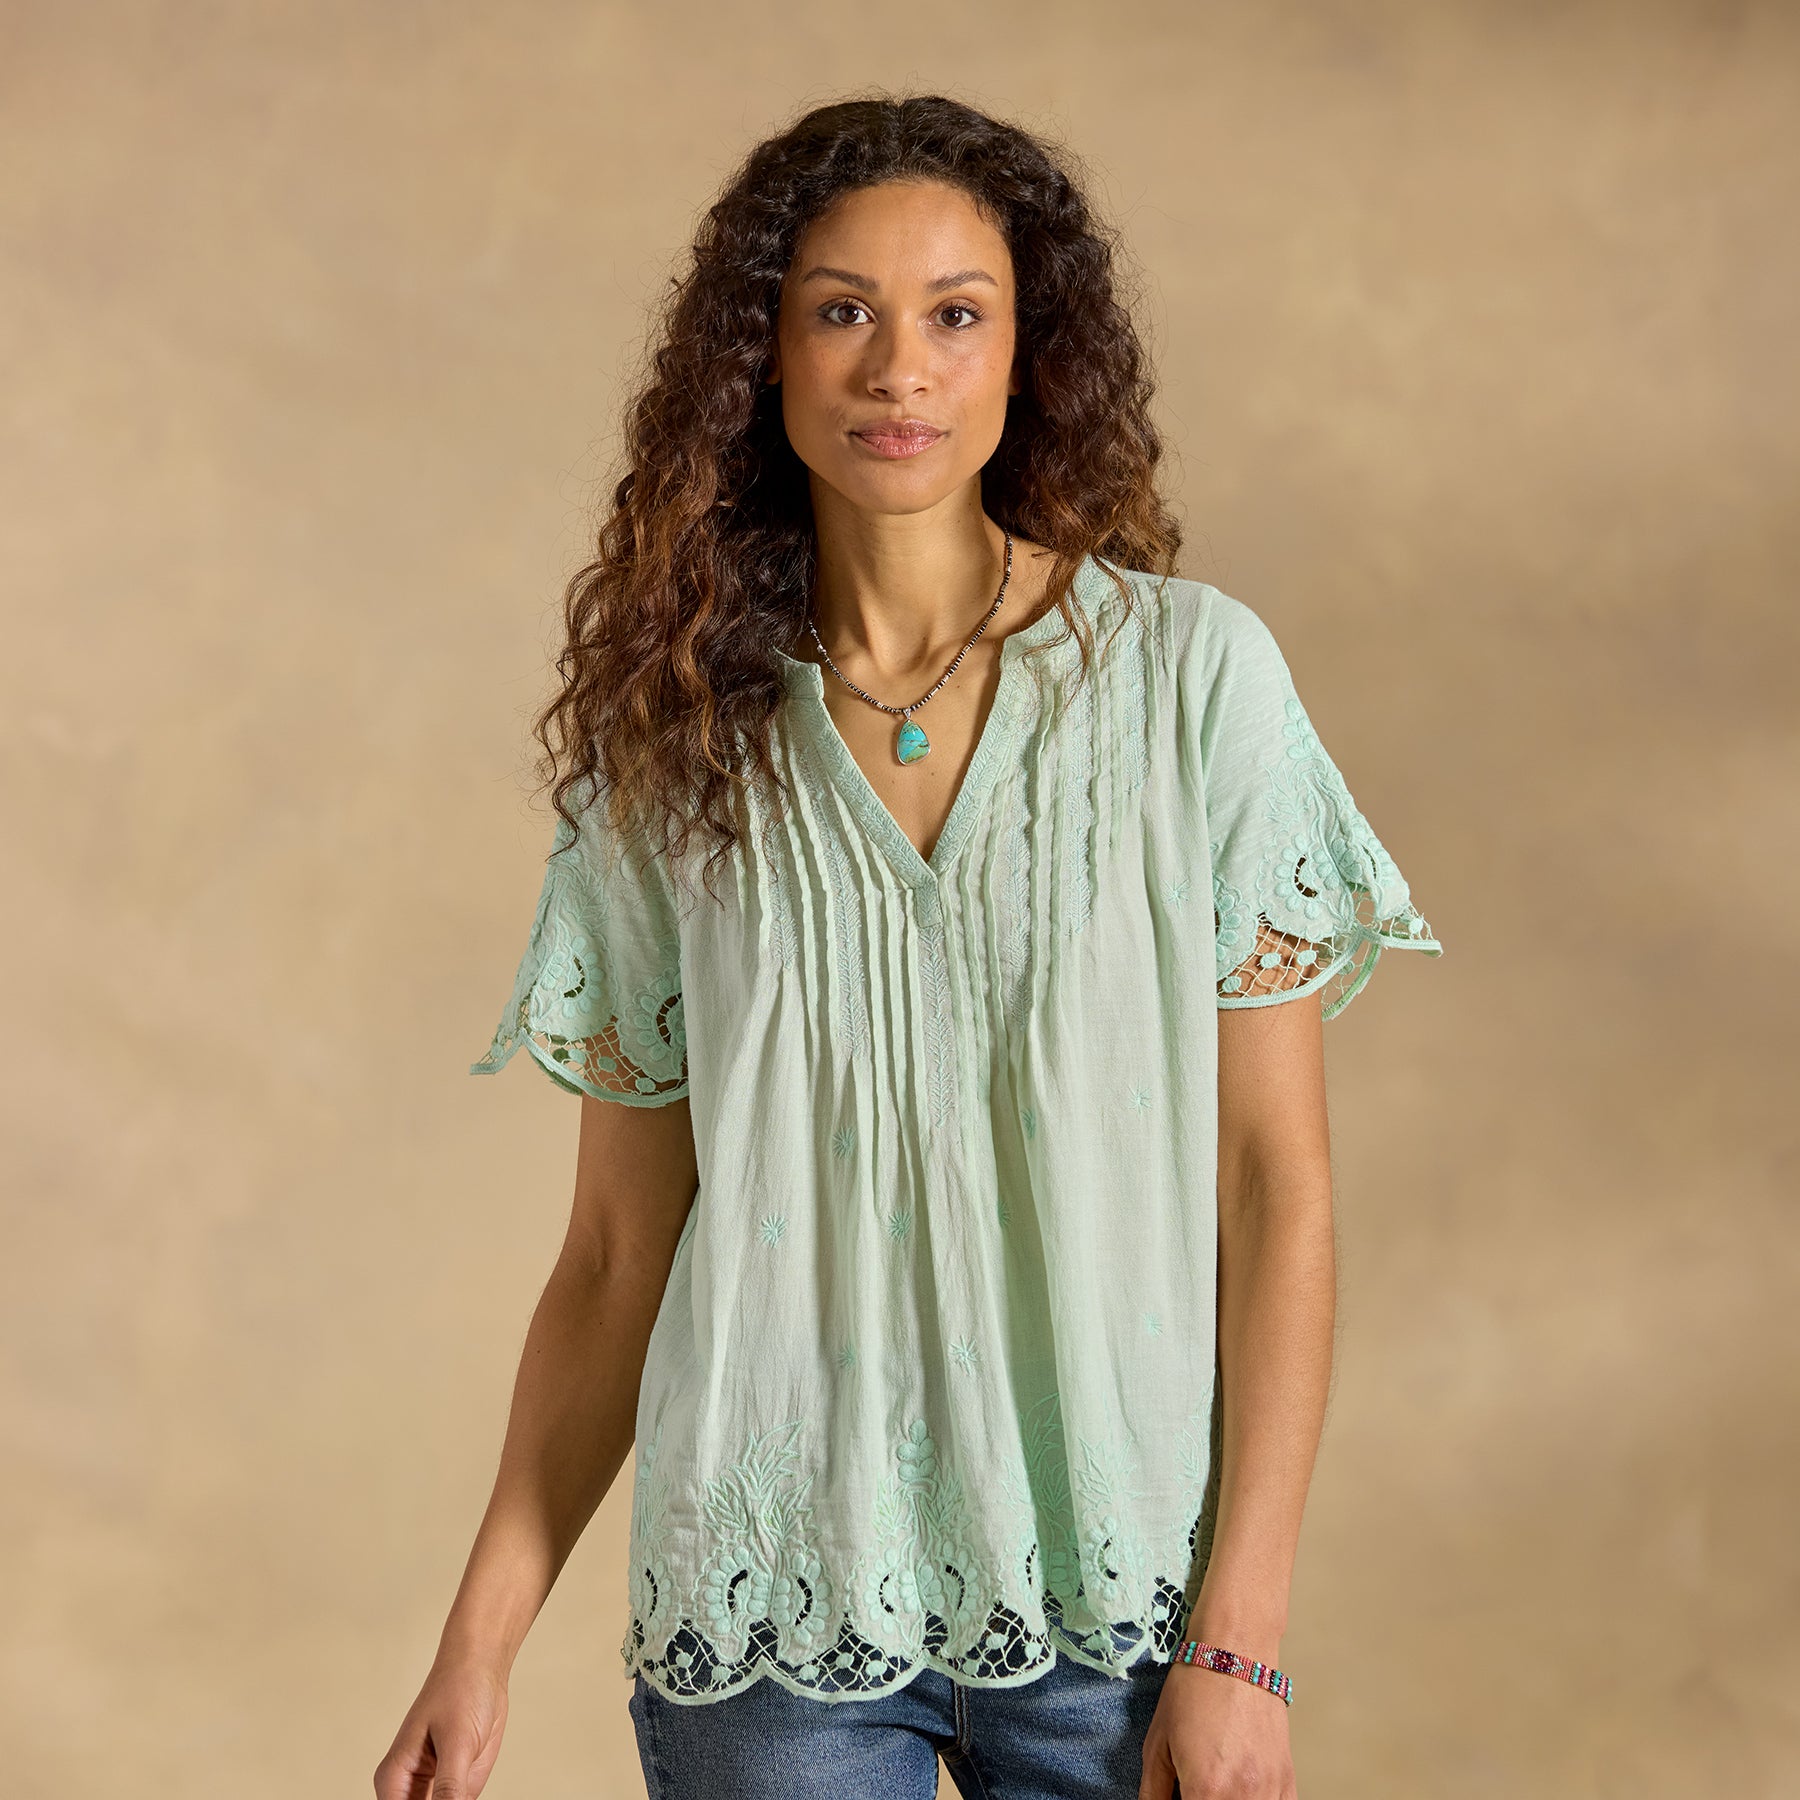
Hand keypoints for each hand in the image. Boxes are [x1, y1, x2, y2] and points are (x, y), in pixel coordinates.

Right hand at [373, 1655, 509, 1799]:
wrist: (481, 1669)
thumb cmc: (461, 1692)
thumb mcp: (458, 1741)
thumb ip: (449, 1789)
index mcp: (393, 1780)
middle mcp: (408, 1790)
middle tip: (456, 1798)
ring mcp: (433, 1792)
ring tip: (463, 1784)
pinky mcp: (457, 1790)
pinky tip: (469, 1796)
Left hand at [1138, 1662, 1296, 1798]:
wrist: (1236, 1652)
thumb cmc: (1193, 1690)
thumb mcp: (1158, 1742)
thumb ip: (1153, 1791)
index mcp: (1207, 1789)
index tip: (1177, 1797)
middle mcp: (1244, 1796)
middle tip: (1190, 1789)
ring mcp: (1270, 1790)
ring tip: (1214, 1788)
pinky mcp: (1288, 1781)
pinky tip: (1240, 1792)